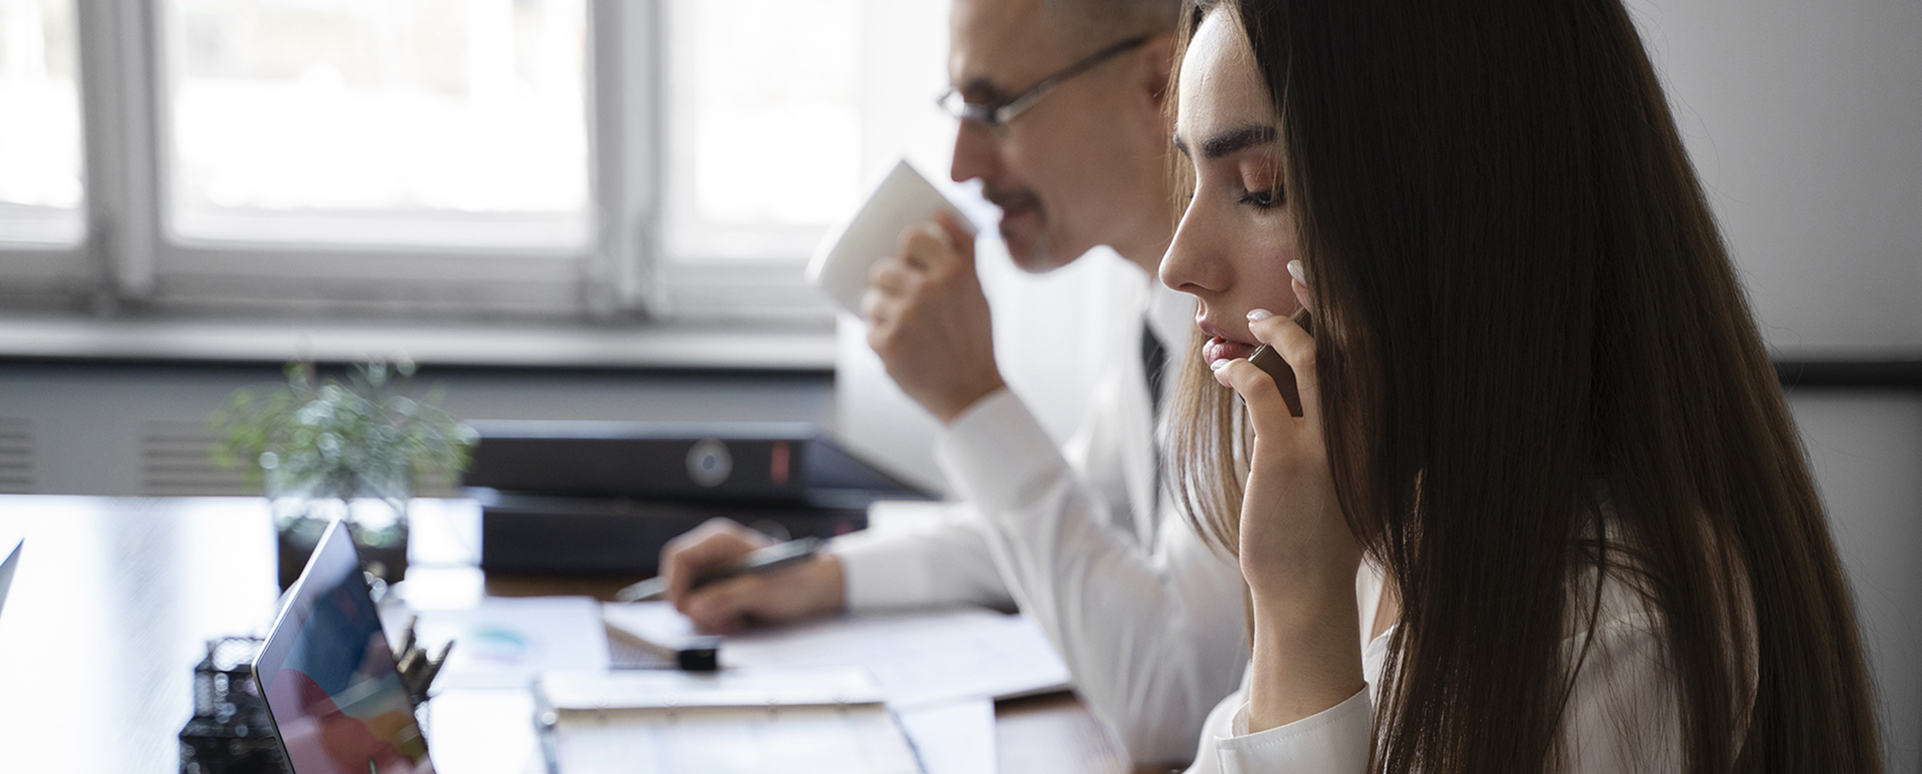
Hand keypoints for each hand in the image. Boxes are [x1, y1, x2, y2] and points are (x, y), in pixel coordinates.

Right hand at [658, 518, 846, 633]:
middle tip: (721, 622)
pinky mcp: (719, 587)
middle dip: (695, 607)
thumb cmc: (797, 581)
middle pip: (679, 580)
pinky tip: (738, 619)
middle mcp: (712, 552)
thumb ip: (727, 598)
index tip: (685, 611)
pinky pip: (702, 606)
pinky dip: (715, 618)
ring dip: (708, 616)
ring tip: (738, 620)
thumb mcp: (763, 591)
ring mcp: (715, 570)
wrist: (817, 588)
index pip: (677, 557)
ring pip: (689, 598)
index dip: (674, 585)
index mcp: (720, 540)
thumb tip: (693, 608)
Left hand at [862, 213, 1007, 424]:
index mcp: (956, 271)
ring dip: (882, 312)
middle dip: (888, 284)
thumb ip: (961, 252)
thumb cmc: (976, 339)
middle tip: (905, 302)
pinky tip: (904, 349)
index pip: (913, 237)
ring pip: (872, 299)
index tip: (910, 259)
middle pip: (883, 269)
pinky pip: (869, 329)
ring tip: (906, 330)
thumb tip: (939, 213)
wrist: (973, 392)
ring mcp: (905, 316)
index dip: (907, 247)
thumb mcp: (979, 291)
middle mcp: (930, 289)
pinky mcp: (886, 342)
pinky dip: (881, 338)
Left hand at [1209, 265, 1364, 730]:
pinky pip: (1264, 391)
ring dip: (1278, 327)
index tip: (1332, 277)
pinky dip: (1239, 369)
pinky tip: (1223, 367)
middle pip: (1357, 340)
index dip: (1358, 307)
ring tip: (1250, 318)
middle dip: (1327, 294)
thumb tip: (1309, 388)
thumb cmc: (1318, 535)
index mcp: (1384, 433)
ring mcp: (1329, 444)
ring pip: (1313, 356)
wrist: (1307, 596)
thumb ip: (1339, 432)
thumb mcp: (1344, 478)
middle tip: (1297, 264)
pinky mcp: (1287, 460)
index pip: (1378, 353)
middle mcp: (1367, 432)